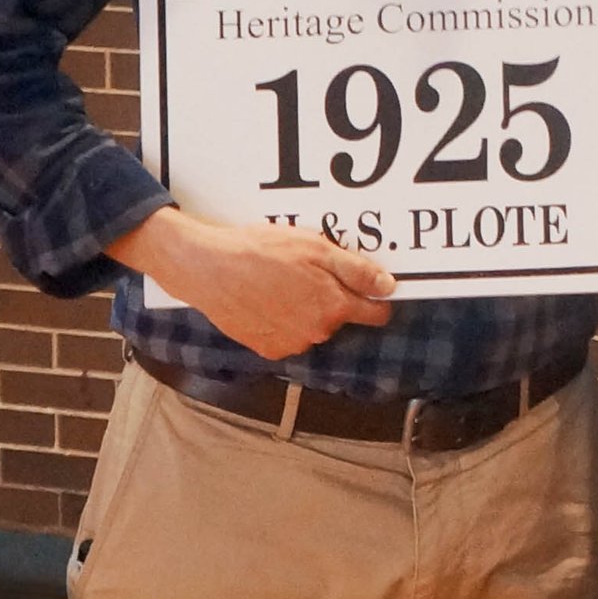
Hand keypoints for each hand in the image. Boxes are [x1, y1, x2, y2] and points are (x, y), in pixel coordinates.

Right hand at [108, 207, 394, 358]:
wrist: (208, 269)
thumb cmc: (261, 252)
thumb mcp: (316, 249)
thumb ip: (357, 271)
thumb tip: (389, 287)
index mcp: (334, 307)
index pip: (376, 314)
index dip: (374, 298)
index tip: (364, 286)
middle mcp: (317, 332)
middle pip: (340, 318)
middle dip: (331, 298)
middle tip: (306, 273)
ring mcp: (292, 344)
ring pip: (313, 327)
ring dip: (305, 310)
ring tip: (280, 284)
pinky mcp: (268, 349)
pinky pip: (288, 335)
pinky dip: (282, 321)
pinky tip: (266, 300)